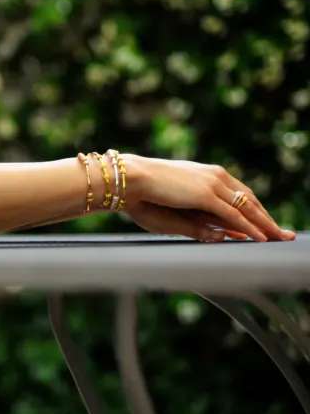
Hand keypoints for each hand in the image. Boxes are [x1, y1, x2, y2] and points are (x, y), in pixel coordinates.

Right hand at [122, 154, 294, 241]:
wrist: (130, 179)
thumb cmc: (143, 195)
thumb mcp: (175, 212)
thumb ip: (199, 224)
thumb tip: (221, 236)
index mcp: (206, 175)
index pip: (239, 194)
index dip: (254, 209)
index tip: (266, 222)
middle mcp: (215, 177)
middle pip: (250, 200)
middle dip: (267, 218)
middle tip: (283, 234)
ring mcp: (213, 185)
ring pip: (247, 207)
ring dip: (265, 224)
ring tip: (278, 238)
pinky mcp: (207, 195)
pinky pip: (235, 214)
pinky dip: (250, 227)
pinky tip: (260, 237)